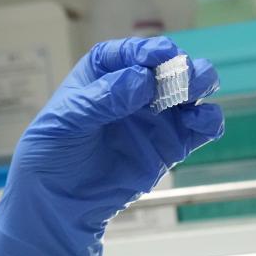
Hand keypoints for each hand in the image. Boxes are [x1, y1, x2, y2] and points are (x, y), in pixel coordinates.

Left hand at [0, 37, 223, 255]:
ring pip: (185, 94)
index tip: (160, 54)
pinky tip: (202, 122)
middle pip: (161, 69)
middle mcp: (128, 92)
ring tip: (196, 93)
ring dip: (197, 87)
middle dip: (178, 67)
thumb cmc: (48, 156)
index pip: (124, 55)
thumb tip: (141, 80)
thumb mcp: (63, 123)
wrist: (56, 204)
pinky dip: (206, 121)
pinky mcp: (166, 146)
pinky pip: (195, 128)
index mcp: (97, 78)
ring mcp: (150, 118)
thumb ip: (101, 101)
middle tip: (186, 74)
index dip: (143, 50)